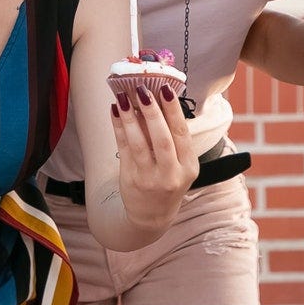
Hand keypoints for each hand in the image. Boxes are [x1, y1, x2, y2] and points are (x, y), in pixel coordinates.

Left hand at [109, 83, 199, 230]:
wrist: (152, 215)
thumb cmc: (167, 180)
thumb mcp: (179, 164)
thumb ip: (172, 137)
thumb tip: (156, 98)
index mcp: (189, 166)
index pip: (182, 134)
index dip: (173, 110)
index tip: (165, 88)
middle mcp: (171, 174)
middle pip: (162, 139)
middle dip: (152, 112)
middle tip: (143, 89)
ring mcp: (150, 178)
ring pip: (139, 144)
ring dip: (130, 118)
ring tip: (122, 97)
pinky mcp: (131, 179)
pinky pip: (123, 149)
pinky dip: (119, 128)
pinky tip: (114, 111)